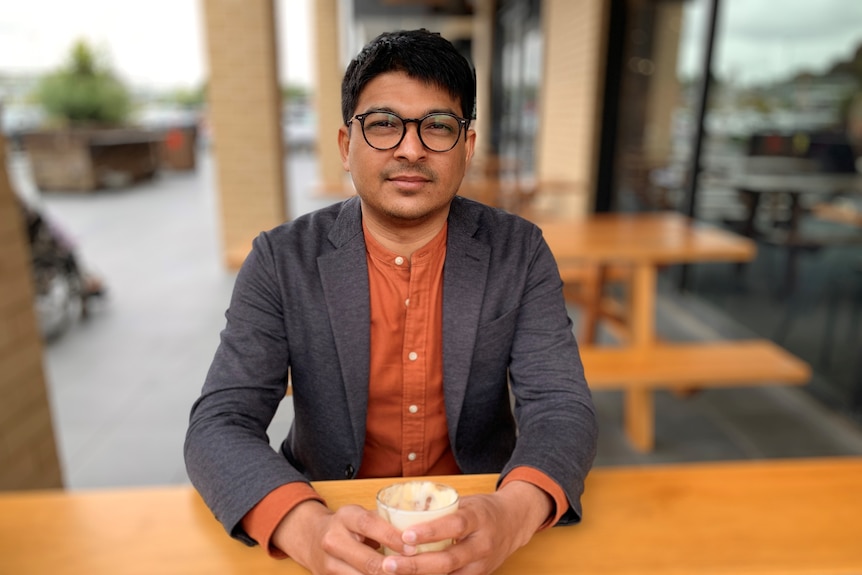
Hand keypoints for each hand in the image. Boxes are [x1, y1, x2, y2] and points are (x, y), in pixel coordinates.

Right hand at [272, 499, 409, 573]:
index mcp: (345, 517)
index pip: (369, 525)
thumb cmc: (347, 525)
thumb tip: (419, 532)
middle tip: (413, 568)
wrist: (310, 538)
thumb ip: (384, 523)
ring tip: (405, 574)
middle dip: (393, 569)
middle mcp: (333, 539)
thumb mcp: (361, 516)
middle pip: (368, 561)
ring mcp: (328, 564)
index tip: (412, 547)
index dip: (392, 537)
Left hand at [380, 481, 552, 574]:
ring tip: (394, 574)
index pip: (454, 525)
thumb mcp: (465, 501)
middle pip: (448, 560)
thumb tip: (400, 509)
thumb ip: (438, 508)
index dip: (430, 531)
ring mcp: (482, 564)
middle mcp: (482, 544)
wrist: (514, 522)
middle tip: (389, 564)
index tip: (406, 535)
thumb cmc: (483, 509)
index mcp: (478, 518)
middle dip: (416, 564)